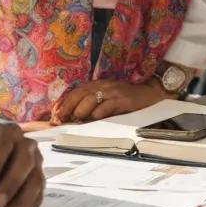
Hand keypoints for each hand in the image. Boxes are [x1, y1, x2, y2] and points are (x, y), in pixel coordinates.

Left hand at [50, 78, 167, 124]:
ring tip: (78, 122)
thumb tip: (72, 117)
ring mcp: (113, 92)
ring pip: (90, 101)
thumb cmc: (127, 99)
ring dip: (81, 113)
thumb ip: (92, 104)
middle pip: (79, 95)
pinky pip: (105, 108)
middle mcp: (104, 85)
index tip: (54, 115)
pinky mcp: (122, 100)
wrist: (151, 94)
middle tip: (60, 121)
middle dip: (67, 109)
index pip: (76, 91)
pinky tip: (95, 120)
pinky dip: (97, 115)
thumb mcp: (108, 97)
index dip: (63, 103)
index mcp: (98, 84)